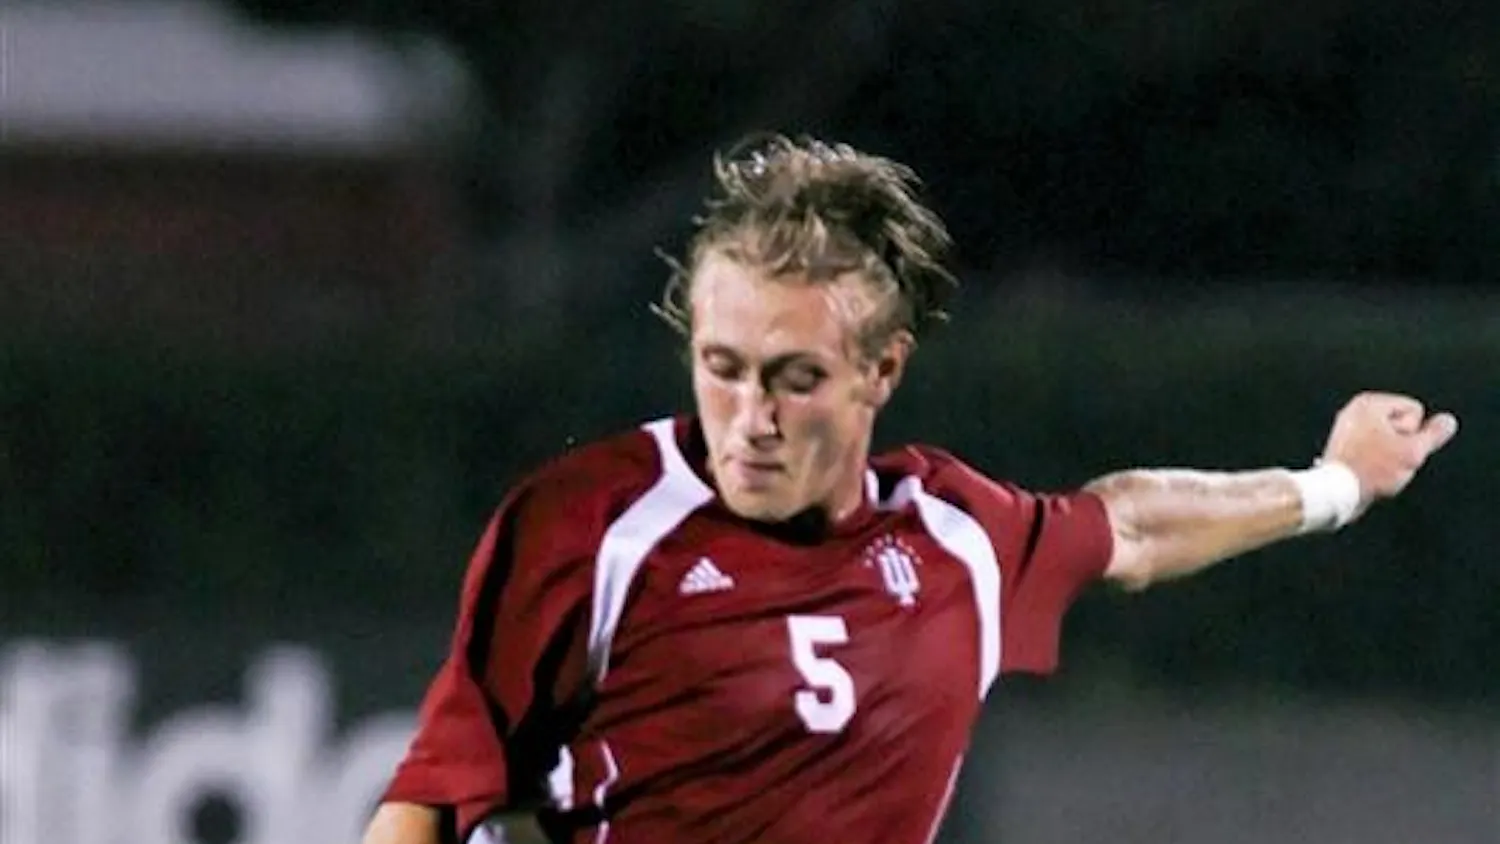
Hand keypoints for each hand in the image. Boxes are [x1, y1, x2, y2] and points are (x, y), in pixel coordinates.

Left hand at [1320, 392, 1458, 506]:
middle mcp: (1356, 410)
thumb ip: (1434, 434)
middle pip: (1403, 425)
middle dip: (1401, 444)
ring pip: (1390, 441)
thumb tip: (1447, 422)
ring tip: (1375, 467)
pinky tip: (1367, 472)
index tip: (1393, 446)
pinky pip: (1374, 451)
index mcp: (1370, 403)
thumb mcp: (1412, 452)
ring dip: (1390, 456)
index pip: (1416, 411)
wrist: (1335, 493)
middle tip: (1383, 459)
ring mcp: (1347, 428)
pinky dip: (1374, 462)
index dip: (1413, 433)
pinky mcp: (1344, 446)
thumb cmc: (1370, 470)